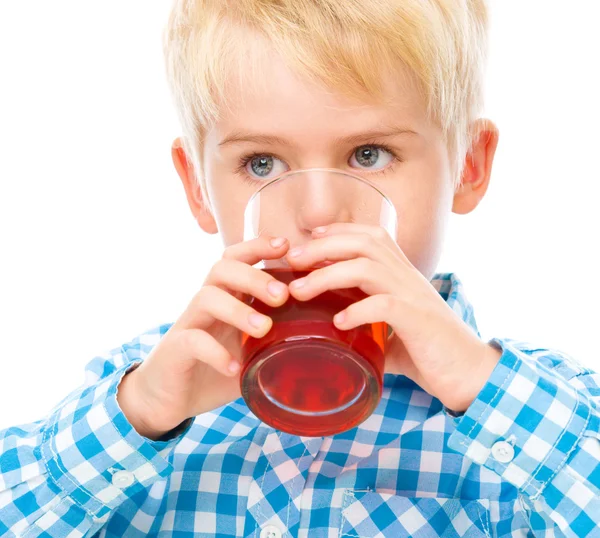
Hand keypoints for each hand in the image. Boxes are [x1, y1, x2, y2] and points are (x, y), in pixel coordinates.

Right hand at [117, 236, 290, 438]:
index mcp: (226, 298)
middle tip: (282, 296)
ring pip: (207, 297)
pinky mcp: (176, 349)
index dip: (258, 246)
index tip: (286, 245)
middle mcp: (206, 304)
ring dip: (238, 310)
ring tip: (263, 329)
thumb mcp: (251, 353)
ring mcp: (189, 324)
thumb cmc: (215, 370)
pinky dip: (216, 352)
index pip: (237, 259)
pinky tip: (235, 367)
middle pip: (223, 269)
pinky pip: (193, 341)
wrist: (169, 399)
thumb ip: (278, 344)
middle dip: (254, 276)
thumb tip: (325, 345)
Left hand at [285, 224, 501, 412]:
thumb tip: (336, 336)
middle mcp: (408, 277)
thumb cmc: (431, 351)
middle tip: (291, 260)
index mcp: (402, 275)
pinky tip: (338, 323)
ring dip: (328, 276)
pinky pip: (384, 305)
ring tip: (300, 292)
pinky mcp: (418, 320)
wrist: (471, 373)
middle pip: (364, 243)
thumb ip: (368, 328)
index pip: (371, 235)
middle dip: (323, 246)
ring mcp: (414, 296)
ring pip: (368, 268)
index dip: (339, 230)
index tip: (310, 235)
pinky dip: (357, 310)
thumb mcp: (394, 332)